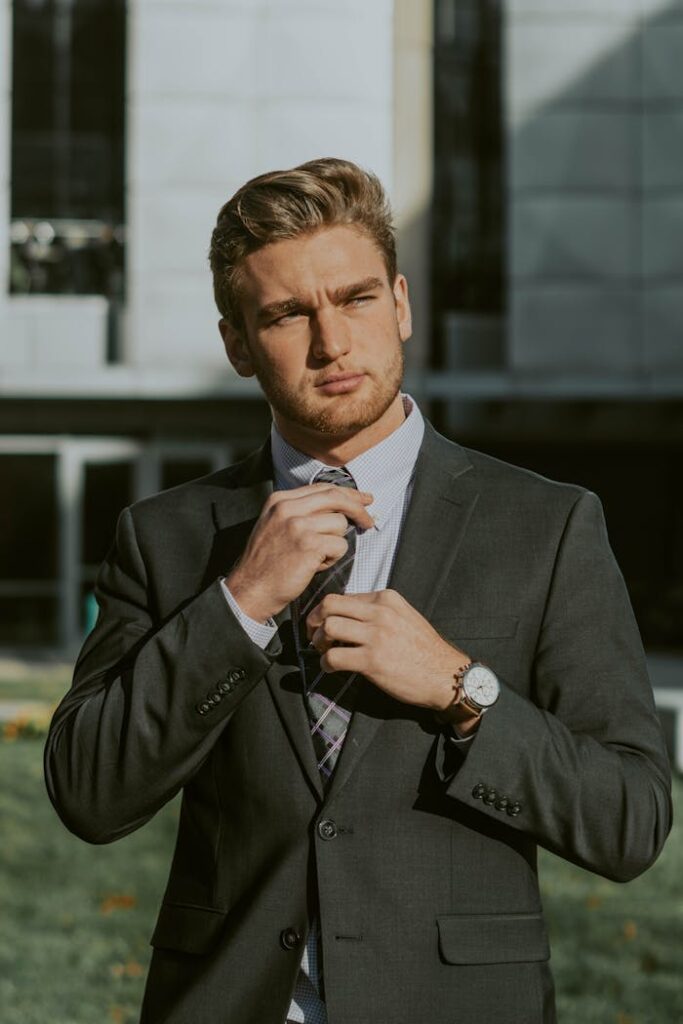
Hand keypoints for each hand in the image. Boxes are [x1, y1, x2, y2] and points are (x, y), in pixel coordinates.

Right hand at [225, 483, 374, 621]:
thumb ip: (301, 512)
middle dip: (358, 509)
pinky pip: (340, 546)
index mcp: (280, 500)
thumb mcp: (275, 525)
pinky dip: (333, 558)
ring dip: (336, 543)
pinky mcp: (309, 545)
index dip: (348, 494)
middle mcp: (288, 508)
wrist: (250, 589)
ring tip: (317, 556)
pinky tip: (316, 565)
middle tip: (368, 521)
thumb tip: (339, 506)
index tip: (364, 500)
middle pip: (336, 497)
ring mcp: (298, 526)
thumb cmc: (266, 563)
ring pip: (340, 524)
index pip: (323, 488)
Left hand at [306, 590, 473, 712]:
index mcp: (387, 599)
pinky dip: (326, 663)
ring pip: (329, 627)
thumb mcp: (405, 616)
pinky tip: (331, 668)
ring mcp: (376, 636)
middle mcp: (380, 613)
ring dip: (319, 641)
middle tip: (315, 634)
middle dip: (314, 619)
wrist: (446, 675)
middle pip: (330, 604)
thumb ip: (379, 611)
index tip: (324, 623)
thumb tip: (348, 616)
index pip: (344, 596)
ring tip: (324, 651)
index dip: (327, 610)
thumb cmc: (424, 649)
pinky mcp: (372, 661)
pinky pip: (334, 656)